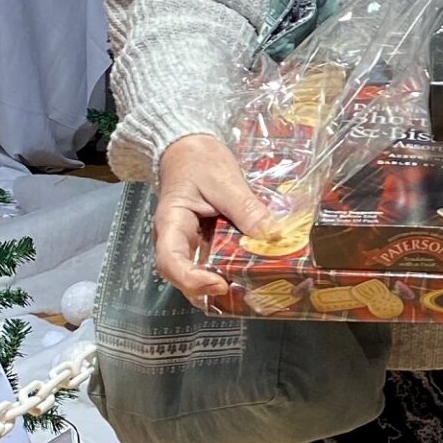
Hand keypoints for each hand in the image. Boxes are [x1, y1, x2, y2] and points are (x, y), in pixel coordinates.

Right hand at [152, 133, 266, 305]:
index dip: (191, 280)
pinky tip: (255, 273)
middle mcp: (176, 241)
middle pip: (183, 277)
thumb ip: (245, 207)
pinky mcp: (206, 241)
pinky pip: (216, 261)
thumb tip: (272, 235)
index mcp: (171, 224)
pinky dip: (232, 270)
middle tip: (242, 294)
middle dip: (209, 291)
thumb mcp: (224, 180)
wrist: (190, 148)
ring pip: (200, 273)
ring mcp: (190, 243)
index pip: (170, 262)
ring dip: (223, 284)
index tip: (219, 284)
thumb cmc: (199, 161)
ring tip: (252, 290)